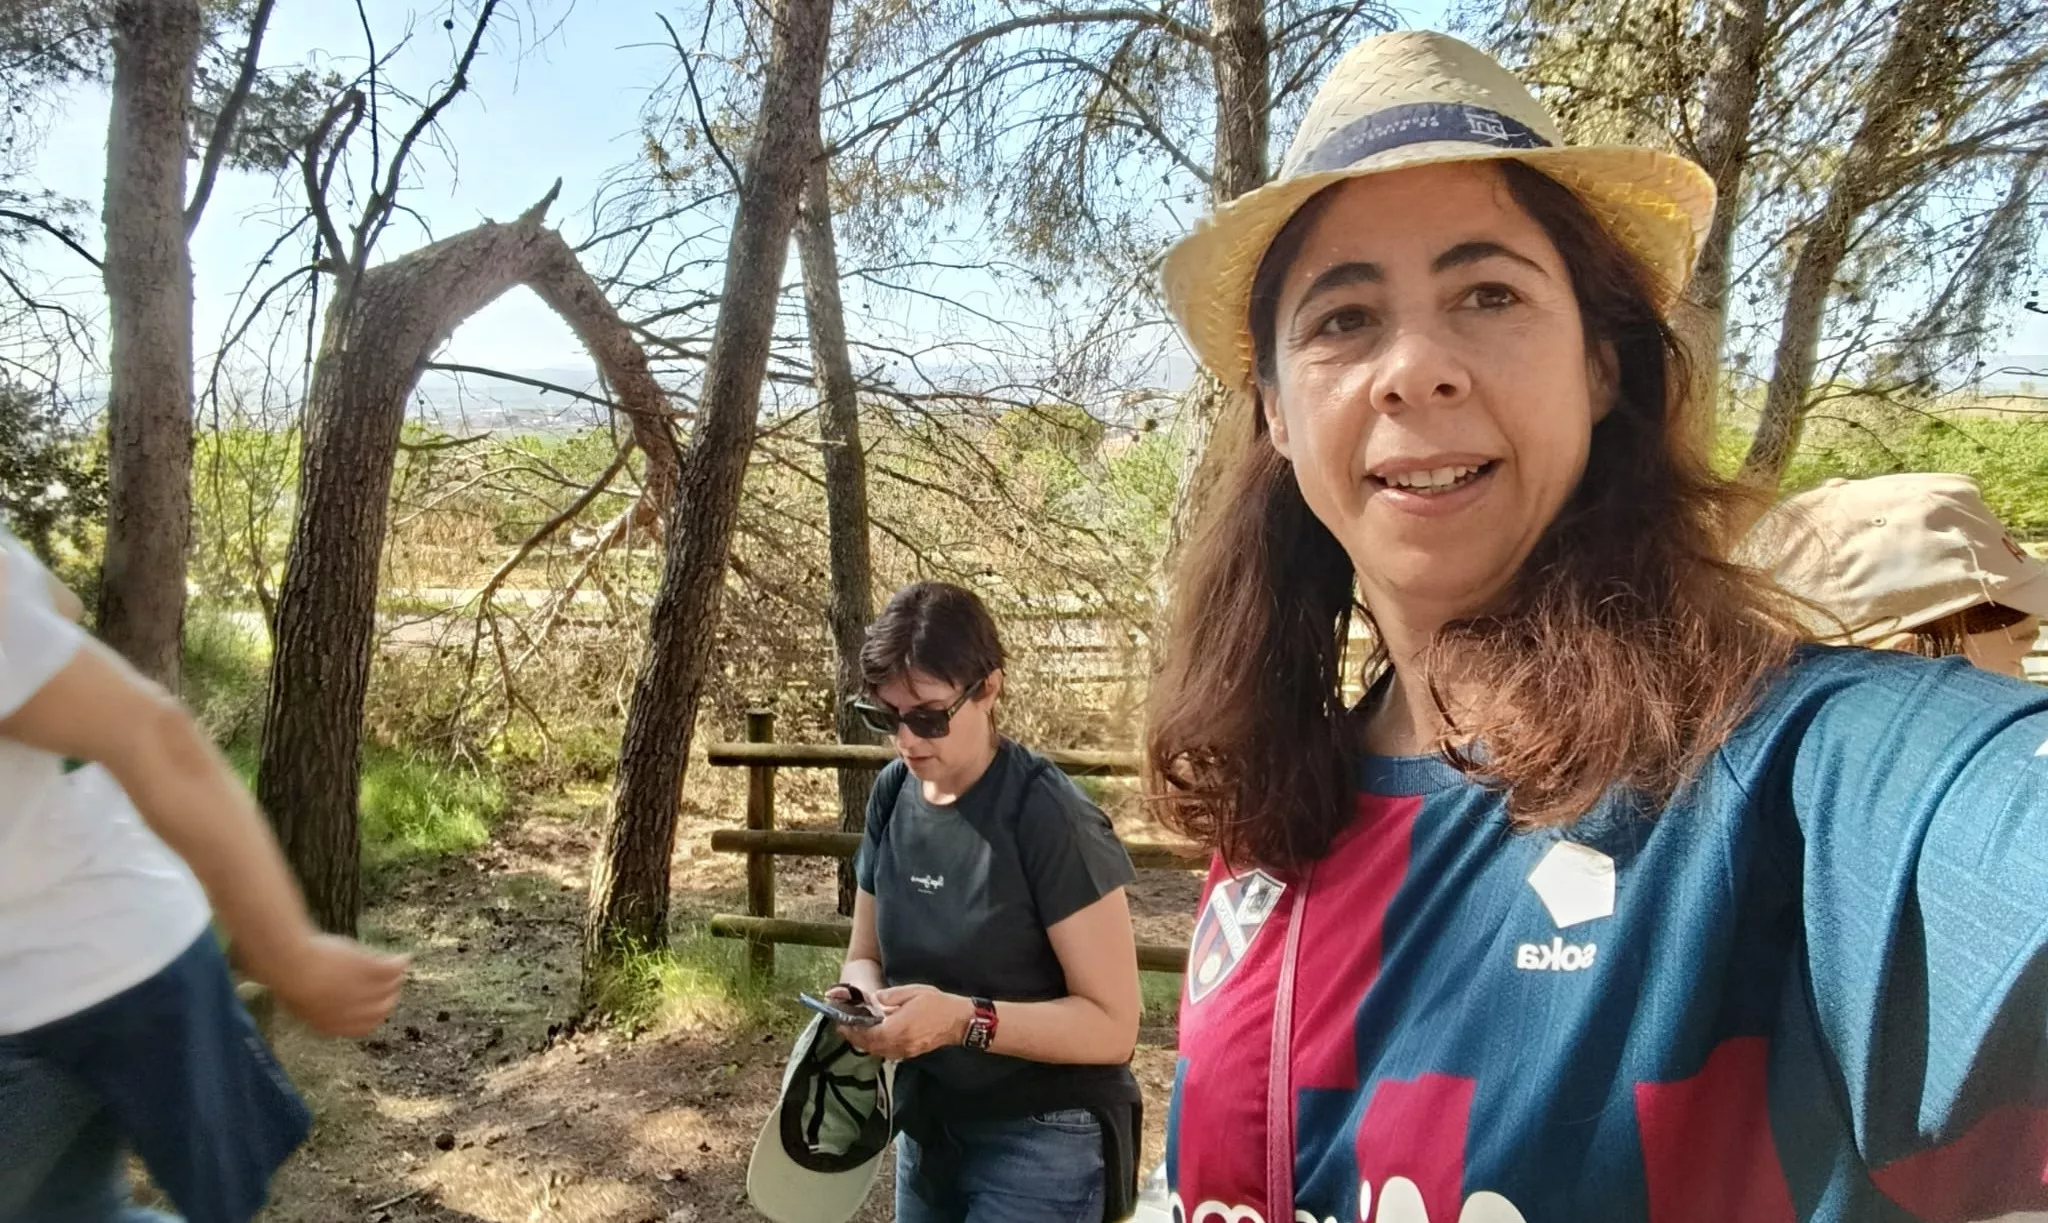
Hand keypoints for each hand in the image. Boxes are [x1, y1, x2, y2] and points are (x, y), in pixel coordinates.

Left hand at [262, 934, 409, 1037]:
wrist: (293, 966)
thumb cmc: (289, 980)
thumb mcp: (303, 1001)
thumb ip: (321, 1007)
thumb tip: (327, 1001)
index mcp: (335, 1026)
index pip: (366, 1026)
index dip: (374, 1014)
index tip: (377, 1003)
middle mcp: (357, 1013)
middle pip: (384, 1008)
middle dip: (390, 996)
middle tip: (392, 984)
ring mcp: (367, 992)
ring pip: (392, 986)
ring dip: (396, 977)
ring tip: (398, 966)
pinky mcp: (373, 972)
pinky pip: (395, 969)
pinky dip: (401, 962)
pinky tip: (404, 957)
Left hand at [842, 984, 970, 1059]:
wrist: (959, 1021)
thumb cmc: (937, 1004)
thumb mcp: (913, 992)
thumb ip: (891, 996)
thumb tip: (875, 999)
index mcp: (895, 1029)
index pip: (866, 1034)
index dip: (852, 1030)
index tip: (841, 1023)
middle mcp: (897, 1044)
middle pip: (869, 1046)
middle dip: (854, 1038)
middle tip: (844, 1028)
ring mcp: (904, 1051)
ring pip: (877, 1052)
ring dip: (865, 1044)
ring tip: (856, 1032)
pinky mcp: (910, 1053)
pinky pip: (887, 1053)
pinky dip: (876, 1047)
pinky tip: (875, 1037)